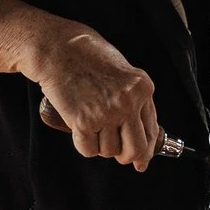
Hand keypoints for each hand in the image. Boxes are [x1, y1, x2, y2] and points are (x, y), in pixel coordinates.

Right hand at [31, 30, 160, 168]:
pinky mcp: (83, 121)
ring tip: (92, 124)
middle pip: (135, 148)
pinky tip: (81, 129)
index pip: (151, 131)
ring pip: (109, 151)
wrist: (58, 48)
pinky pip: (88, 150)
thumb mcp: (123, 73)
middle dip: (127, 157)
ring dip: (100, 145)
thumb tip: (143, 135)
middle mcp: (128, 102)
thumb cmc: (87, 56)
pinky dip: (84, 145)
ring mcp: (106, 113)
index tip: (142, 161)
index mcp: (142, 88)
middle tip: (119, 156)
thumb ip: (135, 99)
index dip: (146, 151)